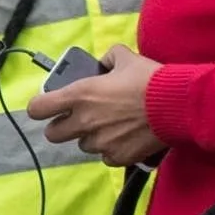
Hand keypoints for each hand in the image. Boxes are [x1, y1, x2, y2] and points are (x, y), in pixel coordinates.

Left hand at [24, 49, 160, 164]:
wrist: (177, 104)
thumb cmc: (151, 80)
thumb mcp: (126, 58)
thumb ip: (108, 58)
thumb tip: (104, 63)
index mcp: (80, 95)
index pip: (38, 108)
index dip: (41, 107)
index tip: (48, 106)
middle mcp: (84, 121)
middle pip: (53, 134)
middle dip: (62, 126)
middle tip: (77, 118)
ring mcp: (99, 142)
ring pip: (82, 145)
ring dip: (90, 137)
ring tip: (110, 125)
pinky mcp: (116, 156)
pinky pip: (105, 157)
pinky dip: (111, 149)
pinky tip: (124, 137)